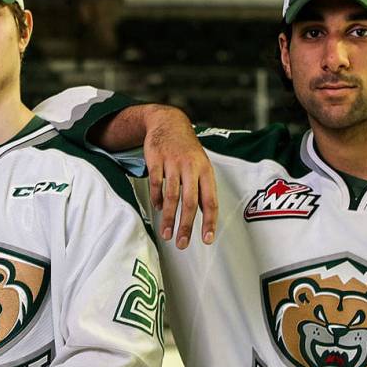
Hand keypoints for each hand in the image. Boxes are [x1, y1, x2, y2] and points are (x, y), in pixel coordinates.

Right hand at [139, 104, 217, 246]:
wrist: (168, 123)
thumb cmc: (187, 150)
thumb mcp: (200, 166)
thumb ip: (202, 189)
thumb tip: (206, 217)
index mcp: (205, 171)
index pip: (210, 200)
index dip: (210, 221)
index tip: (208, 239)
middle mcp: (191, 167)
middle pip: (190, 202)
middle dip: (186, 225)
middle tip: (182, 243)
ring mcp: (173, 163)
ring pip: (171, 196)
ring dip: (168, 218)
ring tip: (166, 234)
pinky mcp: (156, 159)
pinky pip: (156, 183)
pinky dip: (156, 198)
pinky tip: (157, 208)